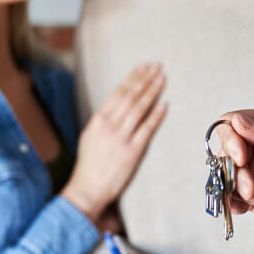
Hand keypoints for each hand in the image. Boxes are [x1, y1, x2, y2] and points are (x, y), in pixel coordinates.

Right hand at [62, 64, 167, 221]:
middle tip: (157, 66)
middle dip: (145, 79)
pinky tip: (164, 104)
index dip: (133, 78)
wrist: (88, 187)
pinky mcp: (133, 151)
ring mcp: (122, 137)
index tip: (143, 67)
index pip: (119, 93)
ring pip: (140, 108)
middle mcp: (110, 125)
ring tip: (162, 79)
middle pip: (131, 96)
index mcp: (98, 119)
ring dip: (152, 91)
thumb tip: (117, 108)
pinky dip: (156, 115)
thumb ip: (104, 121)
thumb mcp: (90, 136)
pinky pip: (147, 129)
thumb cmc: (89, 164)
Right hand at [216, 109, 253, 238]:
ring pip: (226, 173)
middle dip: (229, 160)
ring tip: (253, 192)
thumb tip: (238, 122)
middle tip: (244, 171)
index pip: (234, 122)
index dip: (230, 135)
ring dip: (233, 182)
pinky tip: (244, 204)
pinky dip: (231, 200)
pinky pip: (233, 198)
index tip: (241, 152)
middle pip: (225, 148)